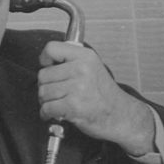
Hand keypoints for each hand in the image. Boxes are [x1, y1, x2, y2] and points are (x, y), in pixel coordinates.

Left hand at [37, 41, 154, 155]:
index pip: (52, 48)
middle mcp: (81, 69)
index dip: (45, 60)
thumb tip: (46, 60)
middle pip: (43, 75)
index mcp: (85, 56)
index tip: (48, 67)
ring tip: (58, 103)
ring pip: (43, 92)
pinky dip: (47, 113)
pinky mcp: (73, 106)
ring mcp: (77, 88)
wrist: (120, 115)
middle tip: (56, 93)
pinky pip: (47, 108)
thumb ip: (71, 60)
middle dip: (45, 87)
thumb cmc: (104, 94)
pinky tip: (55, 113)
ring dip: (46, 101)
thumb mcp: (92, 67)